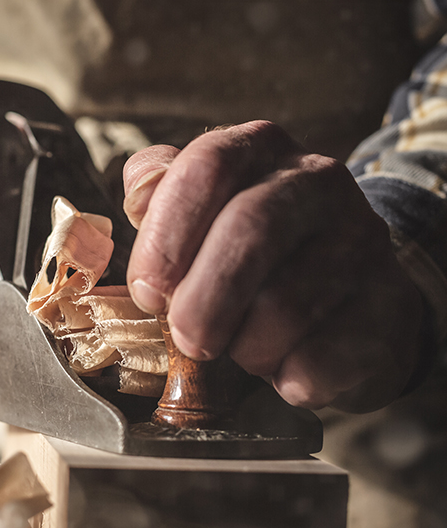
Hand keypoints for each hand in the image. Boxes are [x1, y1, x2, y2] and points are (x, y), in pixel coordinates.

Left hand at [123, 121, 423, 412]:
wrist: (347, 292)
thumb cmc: (258, 254)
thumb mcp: (205, 212)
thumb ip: (162, 196)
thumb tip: (139, 198)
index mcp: (261, 150)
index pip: (208, 168)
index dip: (166, 236)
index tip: (148, 292)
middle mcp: (317, 182)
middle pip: (250, 231)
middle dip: (203, 302)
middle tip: (188, 340)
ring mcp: (361, 240)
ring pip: (285, 305)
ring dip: (246, 347)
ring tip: (243, 349)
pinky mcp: (388, 302)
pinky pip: (323, 357)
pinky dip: (288, 378)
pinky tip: (284, 370)